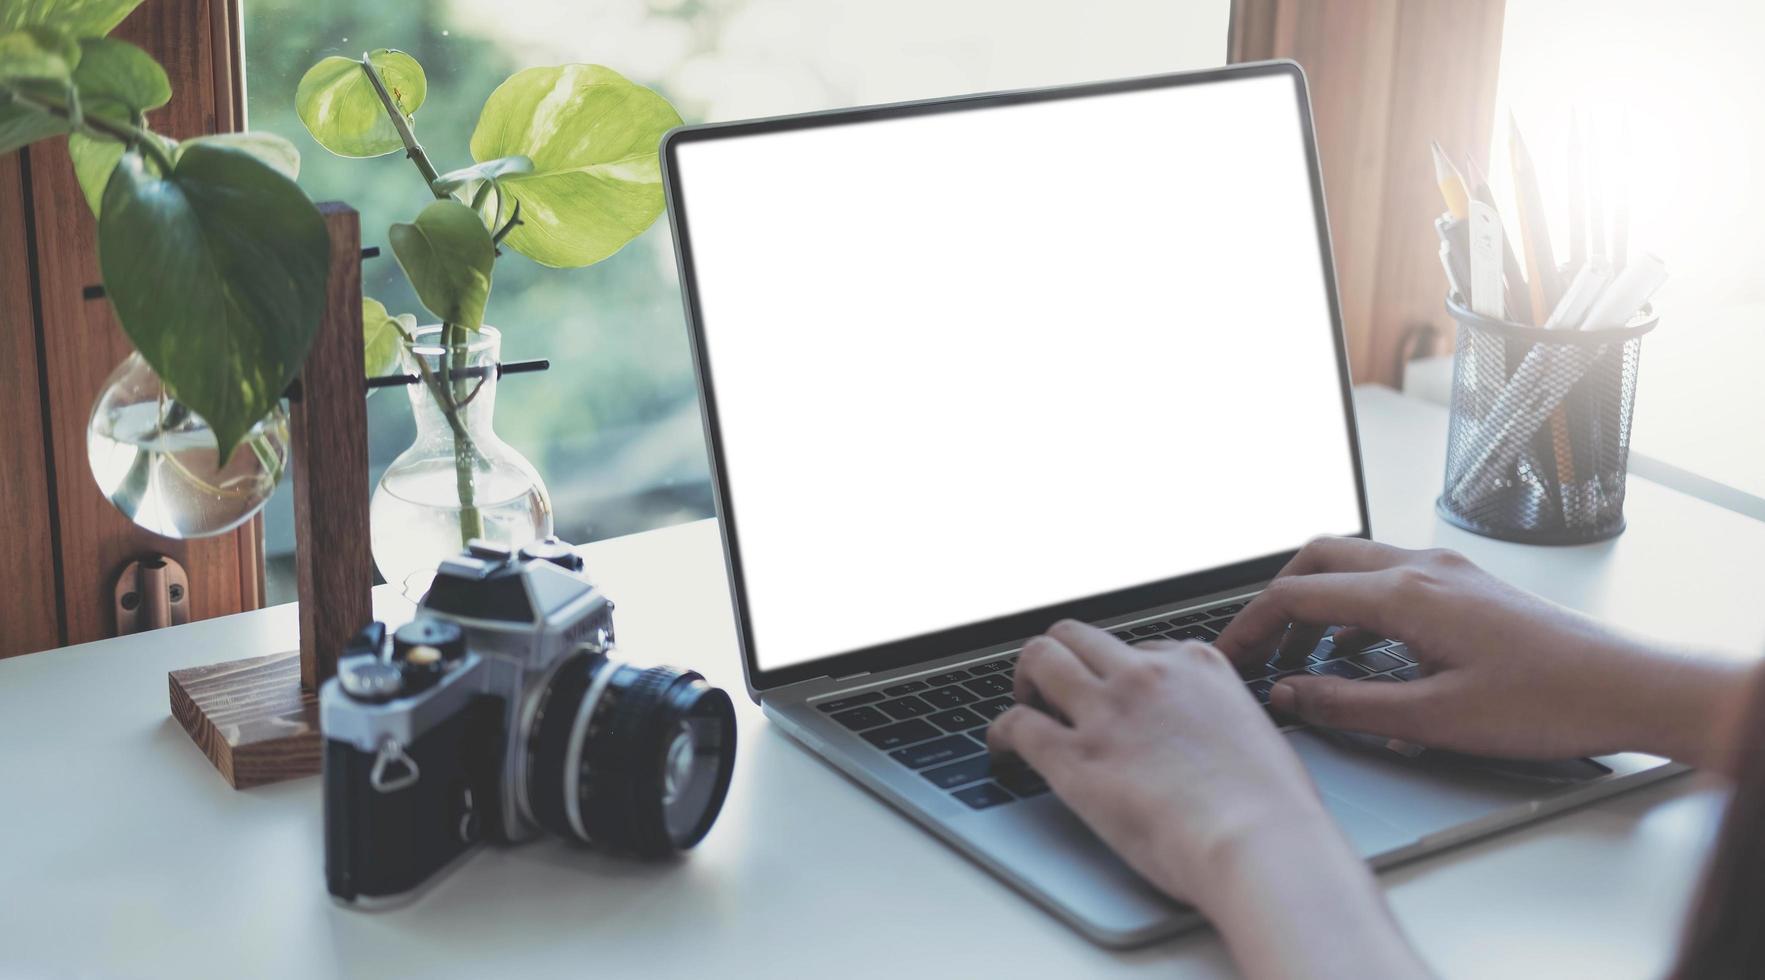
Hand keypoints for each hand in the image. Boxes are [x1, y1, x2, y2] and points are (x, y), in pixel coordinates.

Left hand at [988, 621, 1429, 978]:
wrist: (1260, 845)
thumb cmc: (1273, 811)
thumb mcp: (1255, 735)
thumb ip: (1219, 719)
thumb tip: (1206, 738)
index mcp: (1196, 665)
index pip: (1137, 648)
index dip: (1118, 672)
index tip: (1112, 693)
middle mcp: (1145, 675)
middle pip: (1077, 636)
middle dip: (1061, 656)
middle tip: (1053, 687)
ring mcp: (1106, 712)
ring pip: (1039, 658)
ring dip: (1026, 679)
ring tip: (1025, 703)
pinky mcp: (1074, 757)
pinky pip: (1017, 724)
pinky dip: (1000, 730)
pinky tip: (1001, 744)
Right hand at [1214, 537, 1747, 765]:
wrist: (1625, 687)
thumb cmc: (1547, 701)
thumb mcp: (1434, 719)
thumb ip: (1350, 705)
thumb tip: (1291, 693)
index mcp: (1406, 593)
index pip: (1299, 595)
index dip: (1251, 626)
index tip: (1229, 657)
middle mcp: (1422, 566)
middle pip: (1318, 559)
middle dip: (1275, 601)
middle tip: (1256, 647)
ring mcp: (1446, 570)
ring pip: (1353, 562)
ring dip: (1316, 601)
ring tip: (1301, 655)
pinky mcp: (1464, 585)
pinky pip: (1387, 576)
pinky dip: (1353, 604)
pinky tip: (1360, 651)